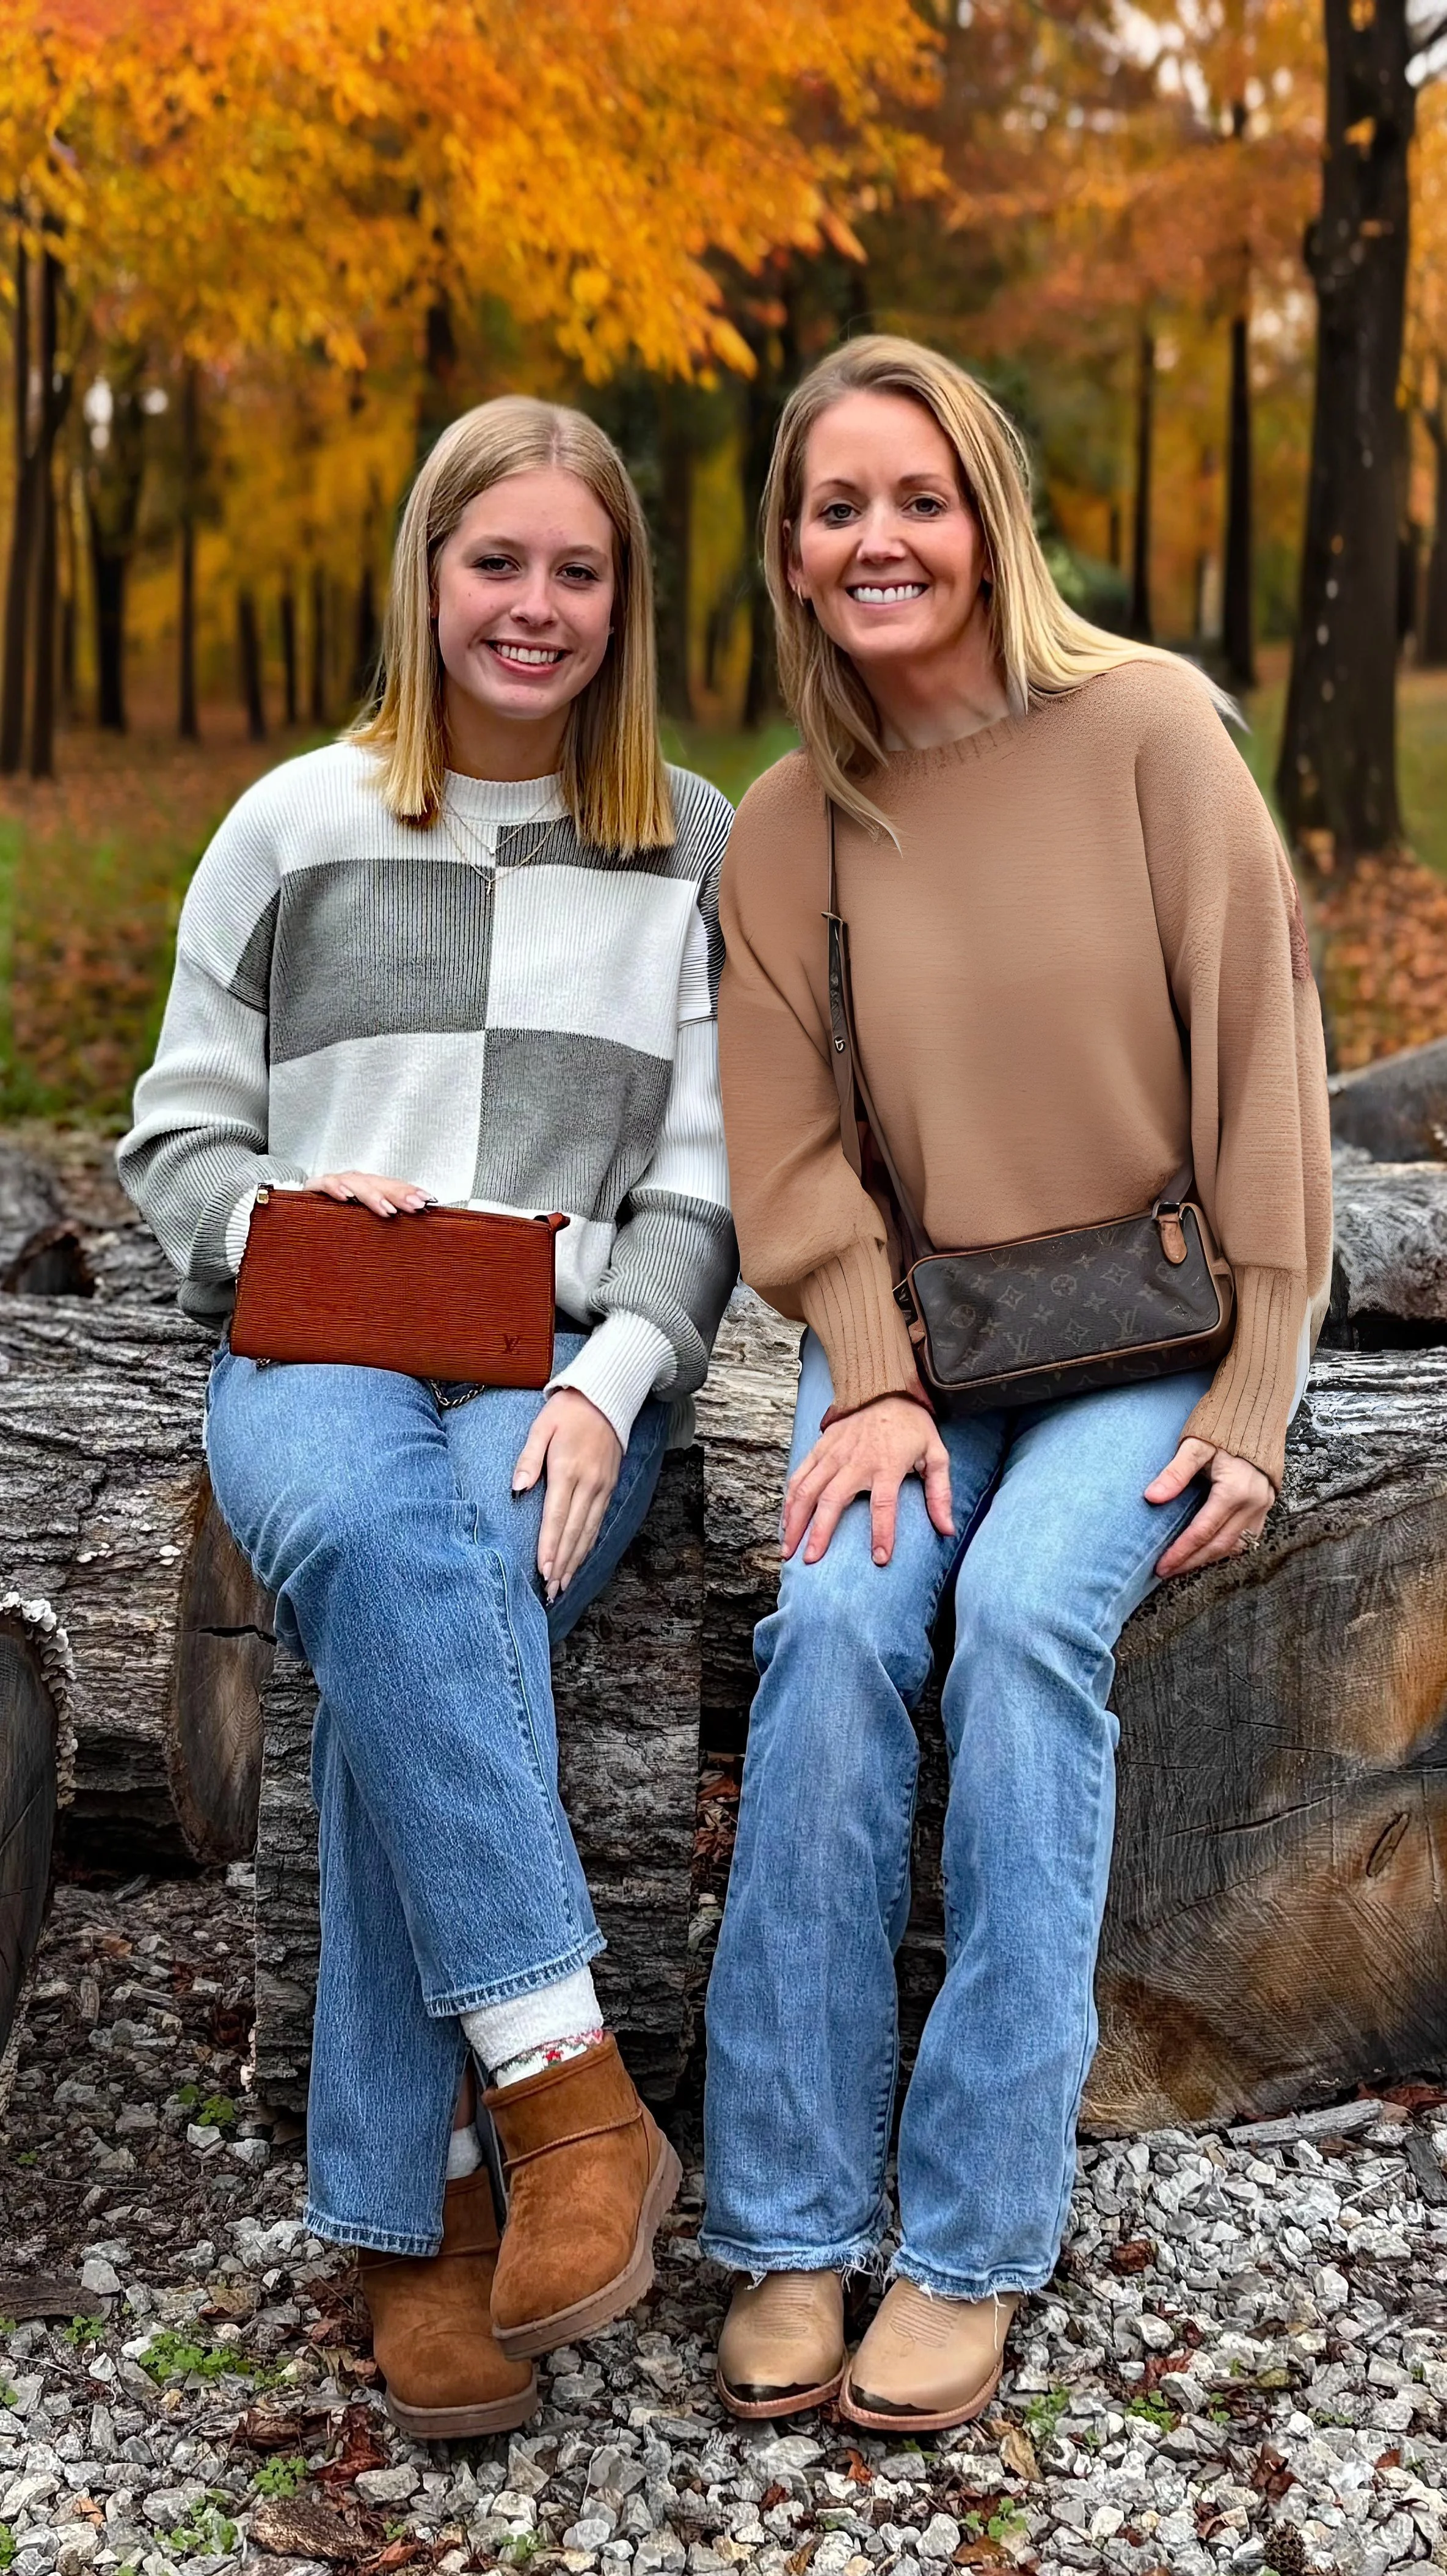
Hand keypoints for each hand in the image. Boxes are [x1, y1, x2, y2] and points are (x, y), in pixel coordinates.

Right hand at [310, 1171, 430, 1216]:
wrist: (301, 1215)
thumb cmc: (338, 1221)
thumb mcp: (366, 1224)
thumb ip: (387, 1223)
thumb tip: (418, 1226)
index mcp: (373, 1189)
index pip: (395, 1187)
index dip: (410, 1192)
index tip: (428, 1201)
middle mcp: (357, 1183)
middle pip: (381, 1184)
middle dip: (399, 1195)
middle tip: (414, 1206)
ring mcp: (338, 1183)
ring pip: (358, 1184)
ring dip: (373, 1196)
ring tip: (387, 1209)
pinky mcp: (316, 1187)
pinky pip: (325, 1184)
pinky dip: (336, 1189)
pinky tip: (346, 1198)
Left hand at [513, 1389, 623, 1601]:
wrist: (608, 1397)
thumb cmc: (568, 1411)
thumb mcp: (542, 1427)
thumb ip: (528, 1459)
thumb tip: (517, 1489)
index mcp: (568, 1470)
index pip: (557, 1517)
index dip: (550, 1546)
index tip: (543, 1570)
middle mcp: (589, 1484)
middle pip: (574, 1532)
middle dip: (562, 1563)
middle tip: (550, 1590)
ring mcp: (602, 1487)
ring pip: (588, 1532)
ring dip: (575, 1560)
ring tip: (562, 1584)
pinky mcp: (610, 1486)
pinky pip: (598, 1522)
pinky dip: (588, 1544)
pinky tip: (579, 1559)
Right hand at [783, 1393, 953, 1566]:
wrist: (884, 1388)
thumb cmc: (912, 1426)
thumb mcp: (936, 1455)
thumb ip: (940, 1493)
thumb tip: (947, 1529)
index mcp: (887, 1465)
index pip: (884, 1505)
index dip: (882, 1533)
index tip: (879, 1559)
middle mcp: (856, 1461)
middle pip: (832, 1500)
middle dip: (819, 1533)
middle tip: (811, 1560)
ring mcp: (834, 1454)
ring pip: (808, 1490)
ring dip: (796, 1520)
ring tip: (789, 1548)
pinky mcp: (820, 1448)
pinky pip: (800, 1475)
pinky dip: (790, 1499)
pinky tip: (786, 1521)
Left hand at [1145, 1437, 1272, 1576]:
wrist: (1256, 1413)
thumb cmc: (1224, 1427)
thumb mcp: (1196, 1445)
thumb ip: (1175, 1472)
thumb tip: (1152, 1497)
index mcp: (1235, 1490)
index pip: (1203, 1531)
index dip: (1181, 1551)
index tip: (1161, 1565)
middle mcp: (1254, 1503)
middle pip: (1219, 1545)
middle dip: (1191, 1562)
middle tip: (1166, 1572)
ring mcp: (1263, 1506)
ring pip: (1235, 1545)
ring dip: (1208, 1558)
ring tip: (1183, 1565)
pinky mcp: (1266, 1505)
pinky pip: (1246, 1537)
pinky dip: (1225, 1547)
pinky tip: (1207, 1551)